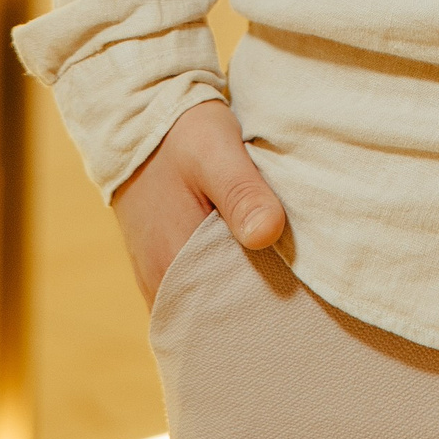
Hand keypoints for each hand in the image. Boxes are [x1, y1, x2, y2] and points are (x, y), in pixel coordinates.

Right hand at [111, 98, 286, 306]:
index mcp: (174, 264)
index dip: (263, 316)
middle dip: (254, 316)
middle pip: (216, 320)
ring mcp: (159, 277)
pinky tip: (251, 274)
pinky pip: (196, 295)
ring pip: (206, 309)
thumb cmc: (183, 134)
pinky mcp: (161, 265)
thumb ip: (241, 193)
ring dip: (238, 302)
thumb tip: (268, 233)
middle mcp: (162, 283)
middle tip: (299, 307)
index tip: (298, 311)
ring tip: (281, 292)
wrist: (139, 118)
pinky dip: (222, 291)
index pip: (225, 317)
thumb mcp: (216, 152)